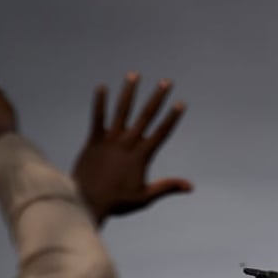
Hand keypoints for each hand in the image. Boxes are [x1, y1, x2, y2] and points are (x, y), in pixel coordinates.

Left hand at [72, 73, 191, 223]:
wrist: (87, 201)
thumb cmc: (117, 202)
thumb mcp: (146, 197)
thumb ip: (167, 187)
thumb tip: (191, 186)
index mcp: (141, 156)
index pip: (161, 132)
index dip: (172, 117)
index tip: (181, 103)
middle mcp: (127, 144)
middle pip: (145, 116)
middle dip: (157, 97)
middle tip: (166, 82)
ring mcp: (109, 140)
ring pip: (121, 111)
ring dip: (129, 92)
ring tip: (134, 75)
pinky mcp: (93, 141)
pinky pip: (97, 118)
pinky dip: (100, 103)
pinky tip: (102, 87)